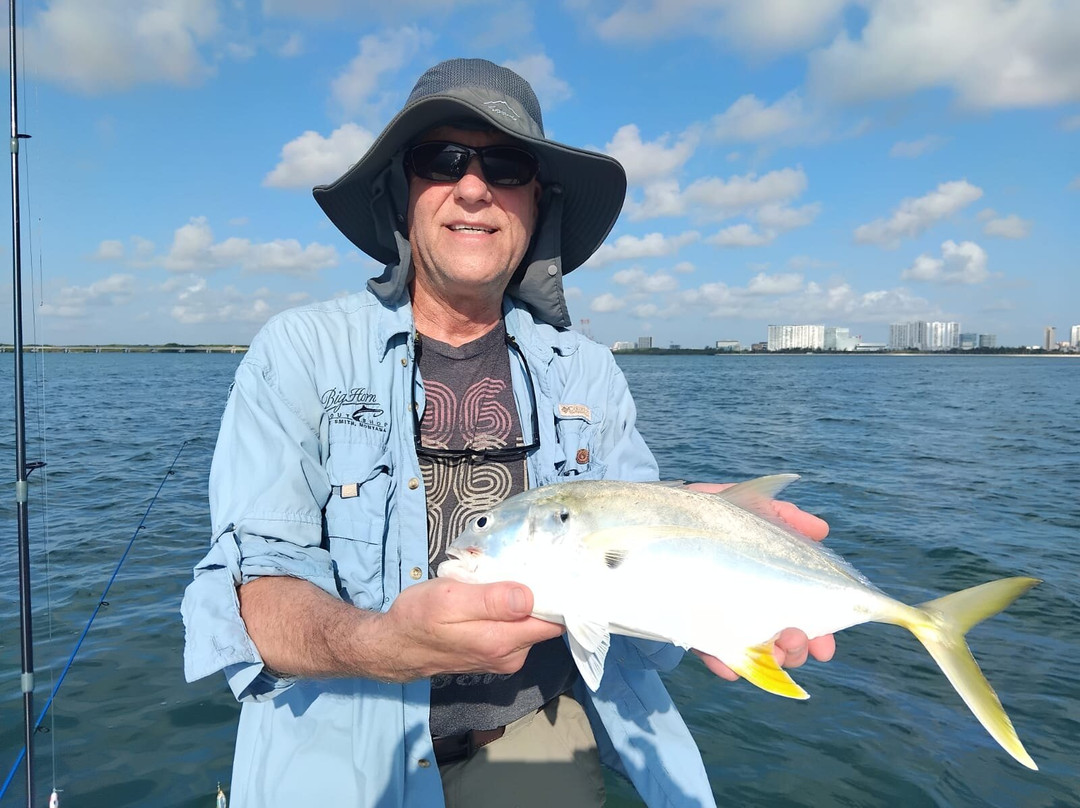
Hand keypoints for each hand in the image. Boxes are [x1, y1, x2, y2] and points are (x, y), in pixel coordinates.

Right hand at [376, 579, 563, 681]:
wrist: (394, 645)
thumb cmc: (418, 617)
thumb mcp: (449, 599)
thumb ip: (491, 600)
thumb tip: (529, 598)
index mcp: (502, 642)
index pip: (553, 622)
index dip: (556, 595)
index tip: (552, 571)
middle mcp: (510, 656)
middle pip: (545, 621)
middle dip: (537, 593)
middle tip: (520, 566)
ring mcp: (504, 658)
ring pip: (530, 623)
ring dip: (521, 600)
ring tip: (500, 578)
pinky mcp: (495, 654)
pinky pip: (515, 628)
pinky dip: (509, 610)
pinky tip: (492, 595)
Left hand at [684, 481, 834, 679]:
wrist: (651, 513)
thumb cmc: (707, 511)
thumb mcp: (748, 505)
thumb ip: (783, 516)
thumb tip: (822, 530)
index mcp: (769, 580)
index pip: (801, 610)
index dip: (820, 629)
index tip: (827, 642)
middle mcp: (747, 600)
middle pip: (782, 636)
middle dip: (796, 646)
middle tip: (797, 640)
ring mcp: (718, 612)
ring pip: (750, 647)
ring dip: (767, 657)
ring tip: (773, 654)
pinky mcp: (687, 620)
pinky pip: (707, 646)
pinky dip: (721, 660)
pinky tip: (731, 667)